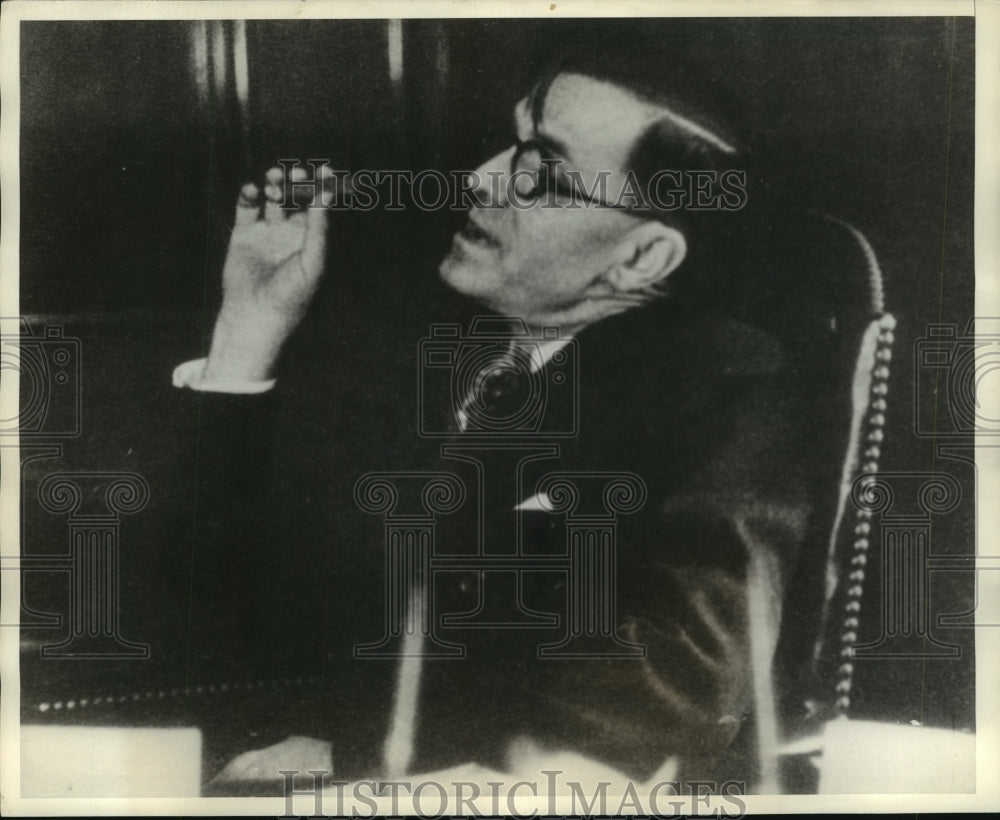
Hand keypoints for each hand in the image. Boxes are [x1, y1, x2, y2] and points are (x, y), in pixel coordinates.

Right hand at [203, 165, 335, 382]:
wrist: (256, 315)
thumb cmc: (292, 295)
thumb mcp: (312, 261)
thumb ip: (319, 229)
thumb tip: (326, 195)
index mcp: (313, 240)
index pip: (320, 207)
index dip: (322, 188)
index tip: (324, 169)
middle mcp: (292, 234)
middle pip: (297, 197)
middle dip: (297, 183)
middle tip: (296, 174)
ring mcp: (267, 232)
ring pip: (273, 198)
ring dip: (274, 185)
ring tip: (274, 180)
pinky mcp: (244, 234)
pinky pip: (247, 207)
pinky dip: (249, 194)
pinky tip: (253, 191)